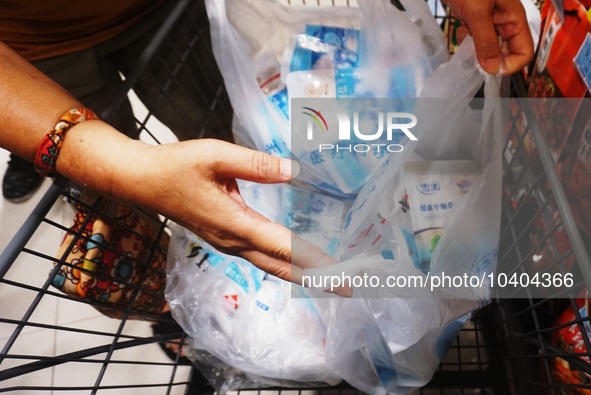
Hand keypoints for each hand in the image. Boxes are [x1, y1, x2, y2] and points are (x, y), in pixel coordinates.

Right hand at [130, 138, 336, 283]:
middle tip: (350, 288)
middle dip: (317, 279)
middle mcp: (233, 242)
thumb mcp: (216, 156)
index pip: (284, 247)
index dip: (316, 262)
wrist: (140, 180)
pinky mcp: (223, 239)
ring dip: (302, 275)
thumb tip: (294, 171)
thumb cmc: (175, 166)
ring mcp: (227, 244)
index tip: (343, 275)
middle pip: (281, 267)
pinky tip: (296, 262)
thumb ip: (256, 164)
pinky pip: (261, 258)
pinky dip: (284, 264)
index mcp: (235, 224)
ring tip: (330, 280)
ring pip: (271, 266)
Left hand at [444, 0, 533, 74]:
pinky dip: (468, 42)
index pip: (525, 51)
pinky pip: (476, 40)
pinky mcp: (475, 21)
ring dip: (478, 52)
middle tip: (476, 61)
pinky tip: (461, 32)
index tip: (492, 71)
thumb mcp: (477, 13)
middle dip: (492, 60)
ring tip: (467, 43)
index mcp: (514, 18)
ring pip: (490, 48)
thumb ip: (485, 41)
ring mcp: (490, 22)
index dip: (511, 65)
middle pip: (507, 53)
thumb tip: (493, 69)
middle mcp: (505, 22)